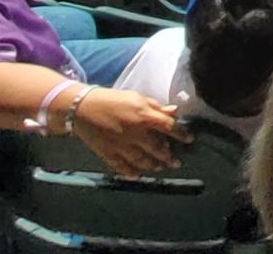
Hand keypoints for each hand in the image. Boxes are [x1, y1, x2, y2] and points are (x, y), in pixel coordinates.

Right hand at [70, 87, 188, 177]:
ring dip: (153, 166)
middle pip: (156, 148)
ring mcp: (121, 146)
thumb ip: (156, 106)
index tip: (190, 139)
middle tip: (176, 163)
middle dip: (168, 157)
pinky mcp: (108, 154)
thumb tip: (174, 111)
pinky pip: (122, 167)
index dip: (181, 133)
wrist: (83, 109)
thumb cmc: (112, 99)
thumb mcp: (137, 97)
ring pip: (141, 161)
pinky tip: (138, 175)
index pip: (168, 127)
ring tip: (160, 168)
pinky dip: (131, 173)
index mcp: (143, 116)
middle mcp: (134, 133)